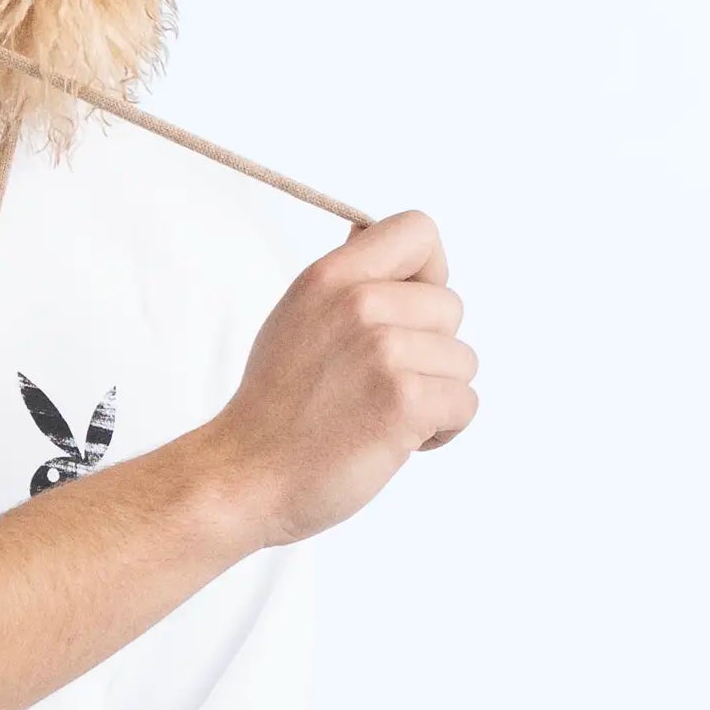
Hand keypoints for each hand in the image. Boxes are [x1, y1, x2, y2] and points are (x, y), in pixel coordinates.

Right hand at [206, 211, 477, 545]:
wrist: (244, 478)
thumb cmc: (273, 409)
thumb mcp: (295, 318)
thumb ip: (343, 280)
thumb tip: (370, 231)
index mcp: (331, 277)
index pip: (419, 231)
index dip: (430, 272)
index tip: (409, 312)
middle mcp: (359, 304)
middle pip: (450, 307)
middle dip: (430, 351)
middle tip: (381, 385)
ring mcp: (384, 351)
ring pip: (462, 361)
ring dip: (435, 396)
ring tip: (383, 417)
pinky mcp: (405, 401)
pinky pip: (465, 404)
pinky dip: (441, 432)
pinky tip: (397, 441)